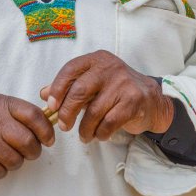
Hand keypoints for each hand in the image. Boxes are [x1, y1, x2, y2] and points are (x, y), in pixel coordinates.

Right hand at [0, 93, 55, 178]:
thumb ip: (17, 114)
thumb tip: (46, 127)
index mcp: (0, 103)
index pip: (33, 115)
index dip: (46, 130)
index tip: (48, 140)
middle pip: (27, 141)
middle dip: (32, 152)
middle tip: (27, 154)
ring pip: (14, 160)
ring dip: (13, 164)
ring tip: (4, 158)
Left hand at [39, 50, 174, 142]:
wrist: (152, 99)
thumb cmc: (116, 90)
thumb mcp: (93, 82)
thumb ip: (69, 86)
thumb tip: (44, 93)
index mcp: (96, 59)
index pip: (71, 69)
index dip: (57, 88)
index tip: (51, 105)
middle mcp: (110, 68)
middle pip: (79, 91)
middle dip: (67, 112)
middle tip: (64, 125)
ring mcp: (123, 84)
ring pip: (94, 111)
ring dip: (85, 128)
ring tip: (84, 135)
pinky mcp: (134, 101)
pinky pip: (109, 122)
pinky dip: (100, 133)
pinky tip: (99, 135)